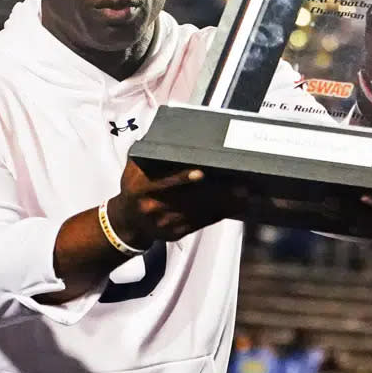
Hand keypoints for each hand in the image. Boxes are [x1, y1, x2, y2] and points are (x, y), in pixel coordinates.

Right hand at [107, 160, 247, 250]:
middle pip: (189, 198)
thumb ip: (149, 155)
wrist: (127, 220)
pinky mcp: (176, 234)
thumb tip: (172, 138)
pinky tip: (233, 206)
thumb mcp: (134, 169)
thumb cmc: (135, 187)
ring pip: (198, 212)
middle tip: (239, 185)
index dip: (183, 177)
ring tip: (243, 195)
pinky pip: (201, 223)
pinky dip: (218, 214)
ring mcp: (164, 223)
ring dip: (223, 204)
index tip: (202, 172)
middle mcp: (152, 206)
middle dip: (216, 192)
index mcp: (141, 187)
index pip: (164, 181)